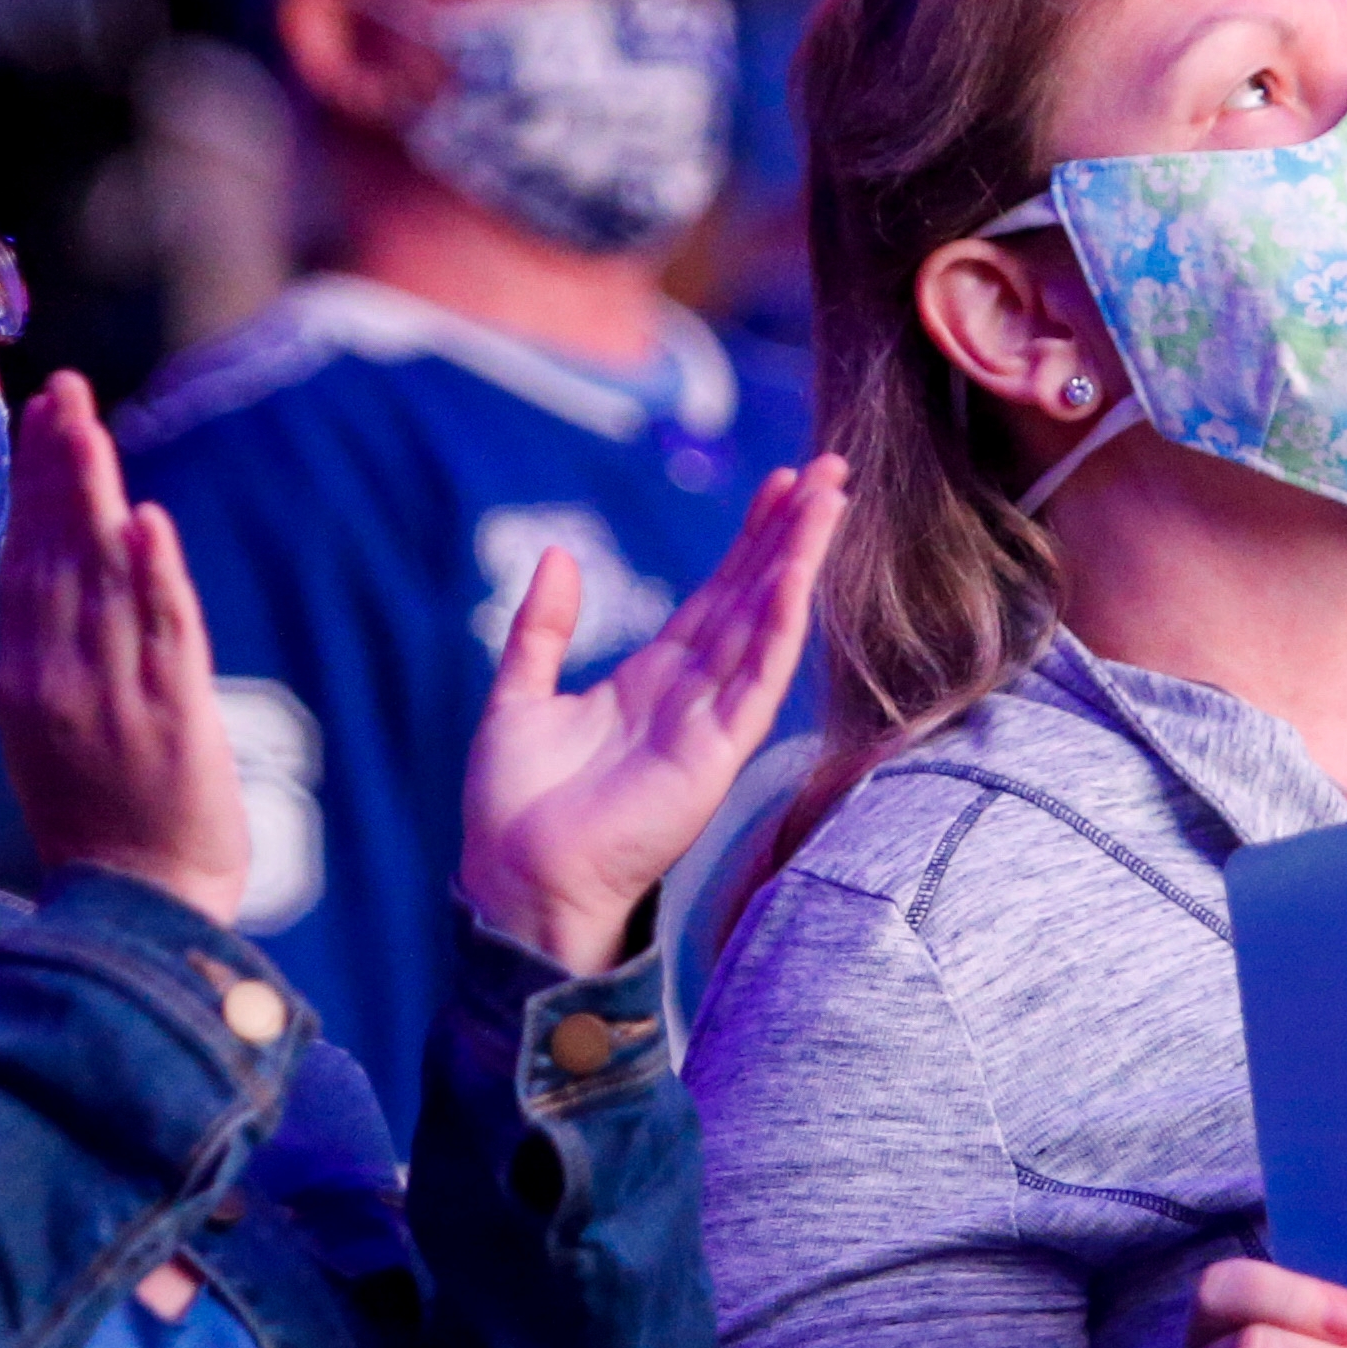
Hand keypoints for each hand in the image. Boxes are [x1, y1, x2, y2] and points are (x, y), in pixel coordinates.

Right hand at [0, 370, 248, 926]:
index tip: (36, 416)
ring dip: (97, 496)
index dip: (34, 486)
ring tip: (90, 422)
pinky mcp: (170, 722)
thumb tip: (64, 575)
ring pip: (102, 579)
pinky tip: (144, 523)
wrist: (139, 911)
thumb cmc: (102, 823)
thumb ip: (59, 655)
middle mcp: (58, 681)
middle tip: (61, 388)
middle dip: (59, 466)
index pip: (28, 562)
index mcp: (25, 681)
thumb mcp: (55, 731)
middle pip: (57, 554)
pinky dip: (153, 579)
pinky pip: (160, 638)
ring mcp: (112, 699)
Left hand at [456, 456, 848, 974]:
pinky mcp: (715, 753)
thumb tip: (560, 554)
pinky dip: (779, 627)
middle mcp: (693, 693)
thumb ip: (542, 628)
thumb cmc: (514, 808)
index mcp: (653, 679)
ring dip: (800, 562)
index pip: (717, 593)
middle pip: (754, 595)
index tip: (781, 483)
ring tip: (831, 499)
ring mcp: (711, 721)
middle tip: (830, 467)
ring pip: (766, 624)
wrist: (517, 880)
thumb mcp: (520, 696)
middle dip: (792, 532)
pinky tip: (798, 578)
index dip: (750, 537)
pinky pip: (756, 679)